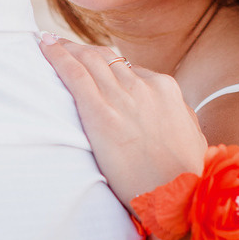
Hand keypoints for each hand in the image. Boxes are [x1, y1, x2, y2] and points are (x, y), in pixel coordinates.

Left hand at [39, 34, 207, 207]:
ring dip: (66, 47)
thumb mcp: (194, 138)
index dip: (107, 65)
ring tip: (49, 42)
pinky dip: (57, 55)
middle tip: (62, 43)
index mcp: (165, 89)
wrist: (177, 197)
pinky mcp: (100, 113)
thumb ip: (182, 117)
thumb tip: (178, 111)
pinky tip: (44, 46)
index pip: (129, 68)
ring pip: (88, 59)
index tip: (92, 64)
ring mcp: (121, 98)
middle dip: (82, 49)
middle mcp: (142, 87)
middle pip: (105, 58)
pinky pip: (75, 74)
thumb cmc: (187, 176)